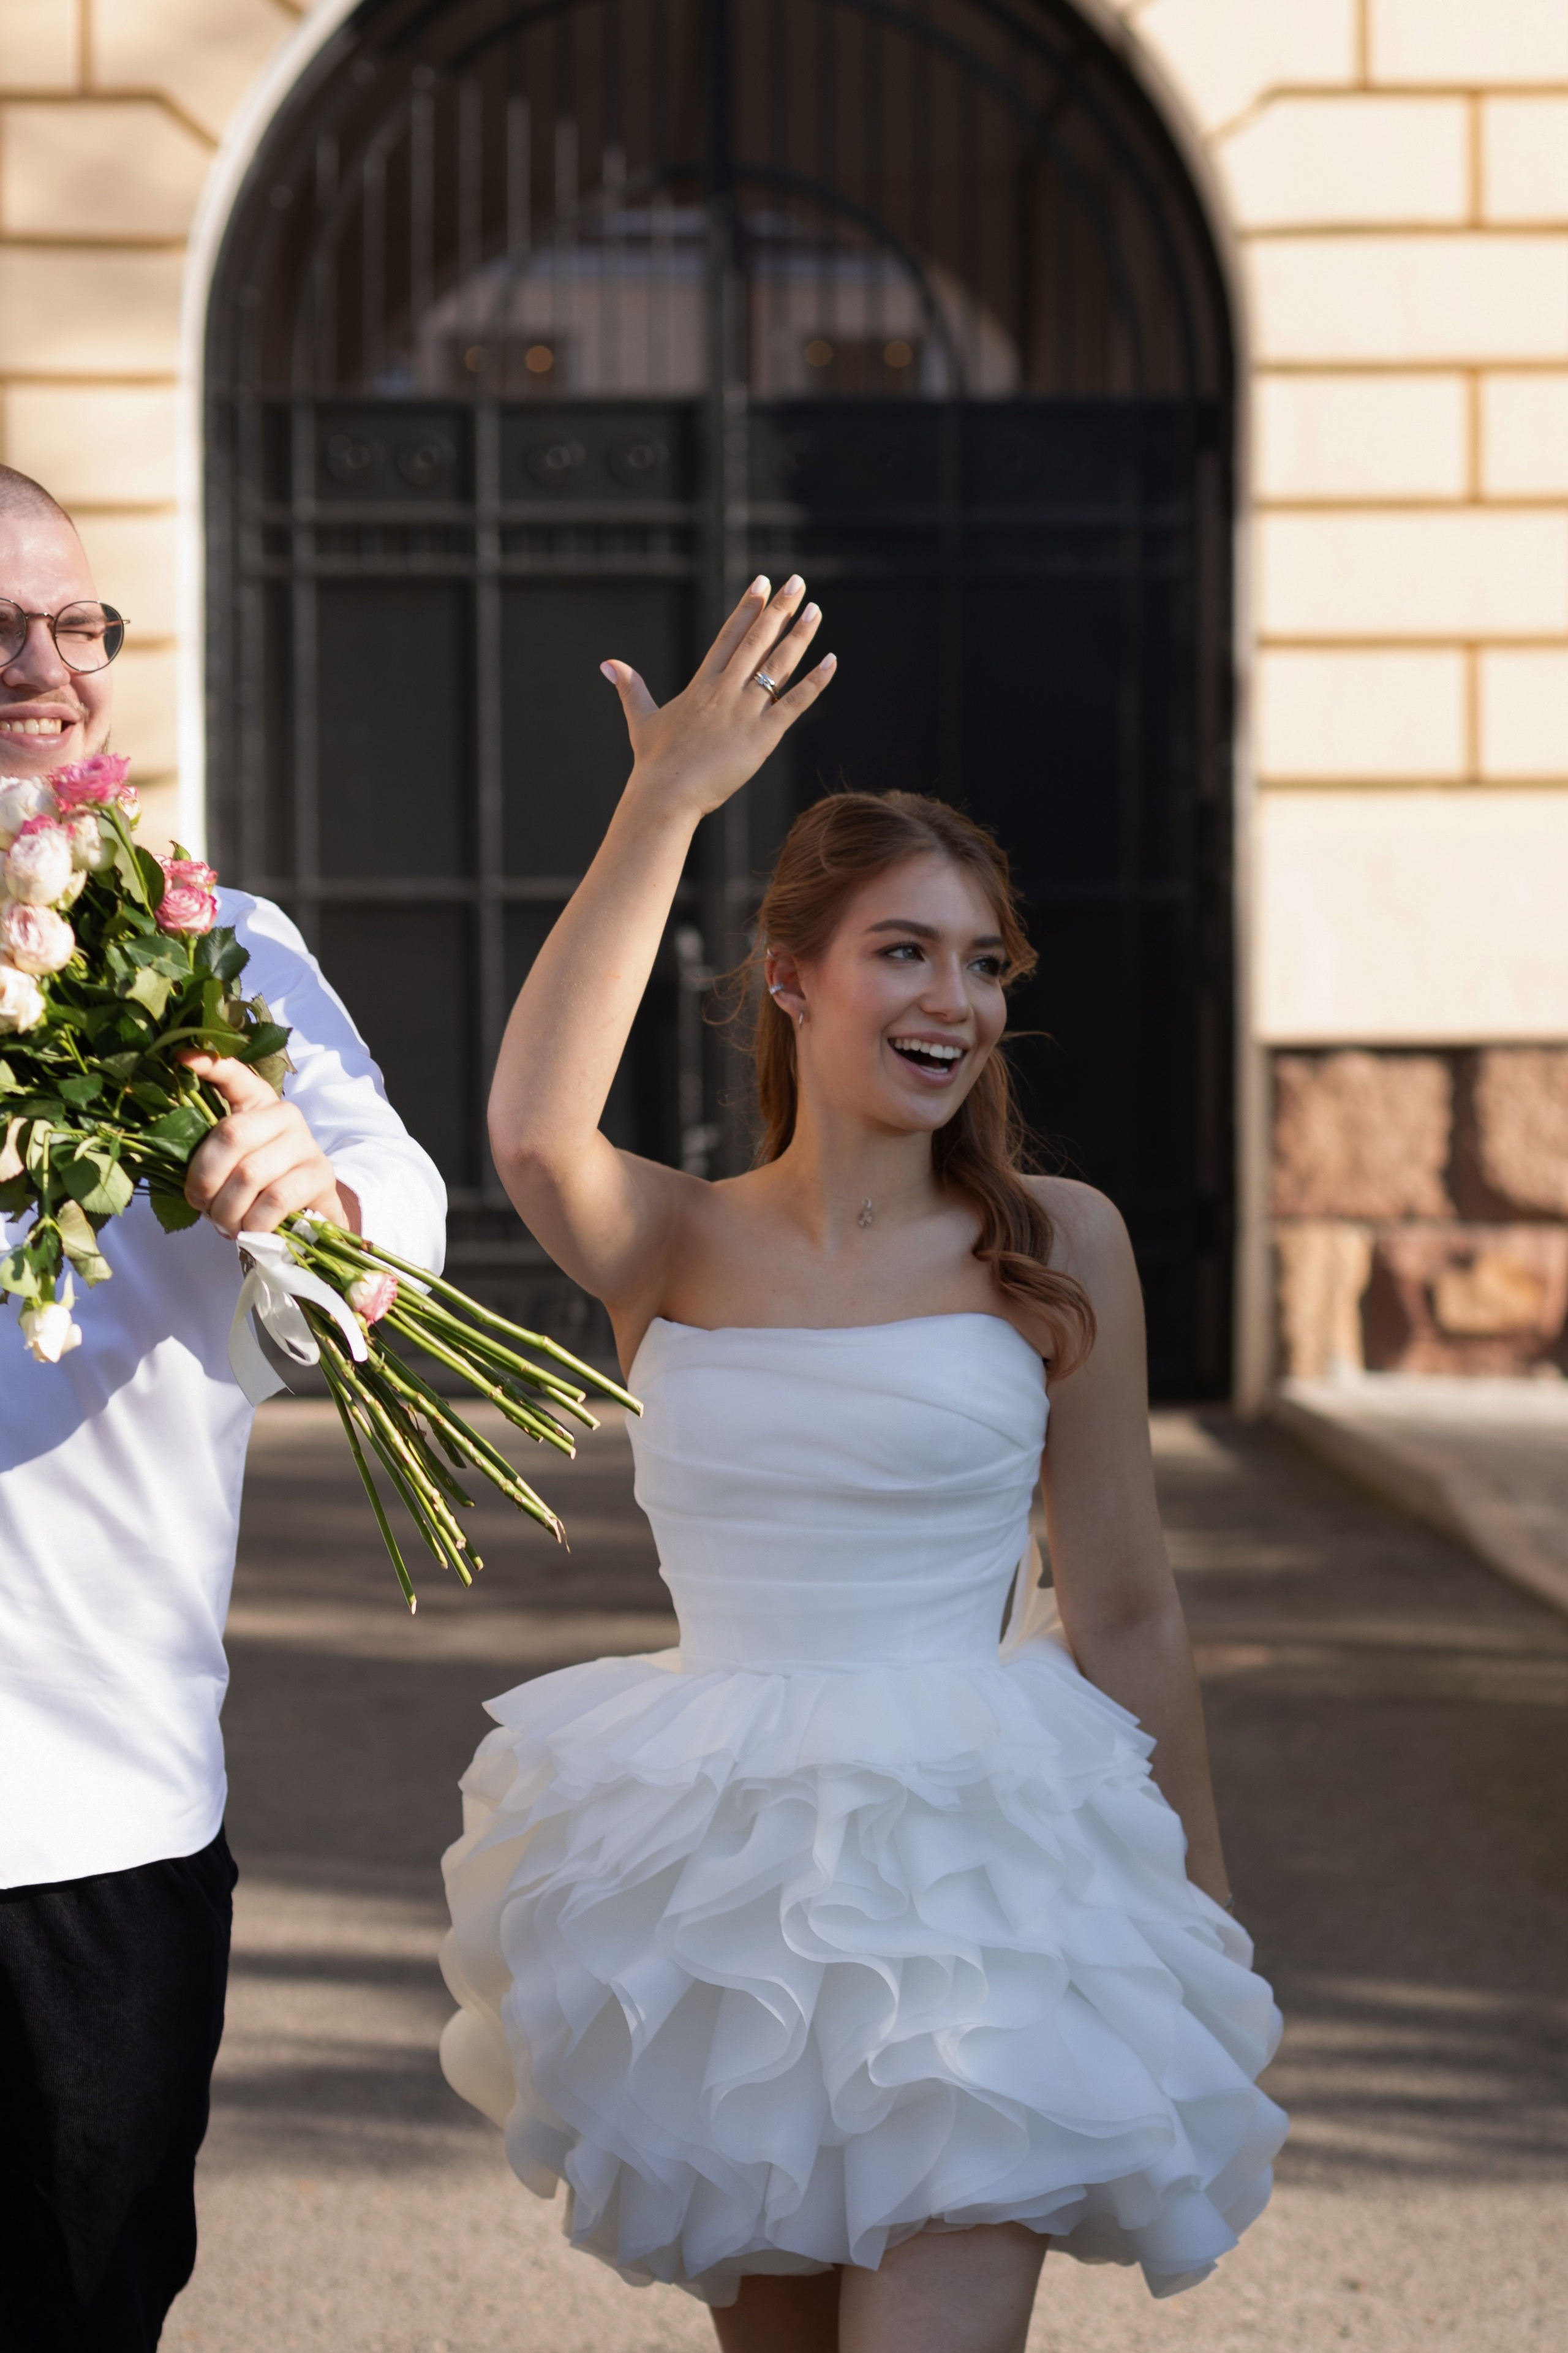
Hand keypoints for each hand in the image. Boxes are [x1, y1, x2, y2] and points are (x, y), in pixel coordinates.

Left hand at [179, 1053, 359, 1238]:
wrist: (309, 1212)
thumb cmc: (256, 1185)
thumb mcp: (230, 1161)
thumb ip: (207, 1150)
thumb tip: (161, 1152)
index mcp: (256, 1102)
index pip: (234, 1074)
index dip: (210, 1065)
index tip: (181, 1059)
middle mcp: (284, 1114)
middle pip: (232, 1135)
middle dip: (205, 1177)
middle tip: (199, 1203)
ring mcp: (305, 1144)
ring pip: (250, 1174)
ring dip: (227, 1209)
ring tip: (223, 1223)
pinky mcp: (320, 1175)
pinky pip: (275, 1200)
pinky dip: (253, 1222)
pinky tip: (249, 1229)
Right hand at [601, 575, 834, 820]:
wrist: (665, 795)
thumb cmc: (654, 764)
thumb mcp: (642, 720)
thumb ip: (631, 689)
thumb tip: (607, 664)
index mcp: (701, 685)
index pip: (729, 636)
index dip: (747, 607)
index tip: (763, 584)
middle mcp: (725, 691)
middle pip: (757, 641)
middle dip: (778, 609)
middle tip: (797, 582)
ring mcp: (744, 712)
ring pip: (778, 665)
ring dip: (799, 636)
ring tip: (815, 610)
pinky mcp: (761, 736)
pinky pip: (794, 703)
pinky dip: (815, 682)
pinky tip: (831, 661)